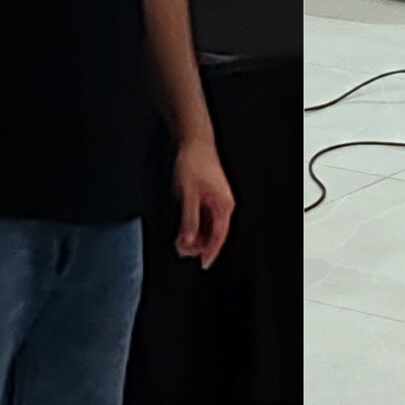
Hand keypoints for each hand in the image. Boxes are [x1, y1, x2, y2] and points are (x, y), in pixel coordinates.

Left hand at [173, 136, 233, 269]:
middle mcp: (223, 204)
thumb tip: (187, 241)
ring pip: (210, 225)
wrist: (194, 141)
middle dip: (199, 244)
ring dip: (197, 235)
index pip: (219, 236)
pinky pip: (206, 216)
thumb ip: (189, 220)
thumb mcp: (188, 195)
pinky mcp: (211, 194)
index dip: (211, 252)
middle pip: (215, 233)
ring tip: (181, 240)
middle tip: (182, 249)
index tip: (203, 263)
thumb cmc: (193, 164)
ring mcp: (218, 199)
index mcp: (223, 206)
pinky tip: (185, 226)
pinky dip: (196, 224)